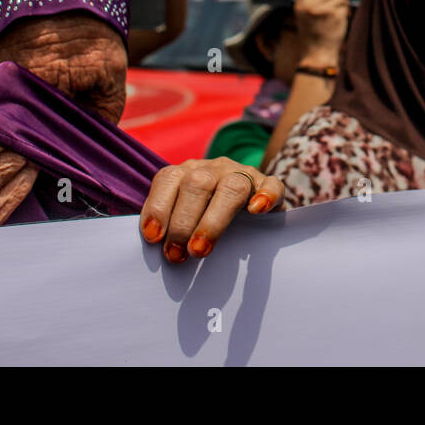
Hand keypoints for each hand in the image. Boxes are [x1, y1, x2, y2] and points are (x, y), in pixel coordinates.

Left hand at [140, 157, 283, 261]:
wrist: (252, 209)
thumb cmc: (208, 220)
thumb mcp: (186, 218)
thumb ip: (170, 227)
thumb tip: (155, 250)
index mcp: (188, 172)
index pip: (169, 178)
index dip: (158, 206)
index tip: (153, 238)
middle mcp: (214, 169)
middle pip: (197, 184)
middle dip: (183, 222)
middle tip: (176, 255)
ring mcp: (244, 174)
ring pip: (231, 187)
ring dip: (213, 220)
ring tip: (200, 251)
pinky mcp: (269, 185)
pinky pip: (272, 184)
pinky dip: (265, 196)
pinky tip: (257, 211)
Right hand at [293, 0, 355, 62]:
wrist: (317, 55)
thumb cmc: (315, 35)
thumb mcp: (309, 16)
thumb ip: (317, 2)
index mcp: (301, 4)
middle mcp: (309, 5)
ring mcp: (320, 9)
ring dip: (344, 6)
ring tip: (337, 19)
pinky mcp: (332, 14)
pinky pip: (345, 6)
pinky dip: (346, 13)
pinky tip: (339, 24)